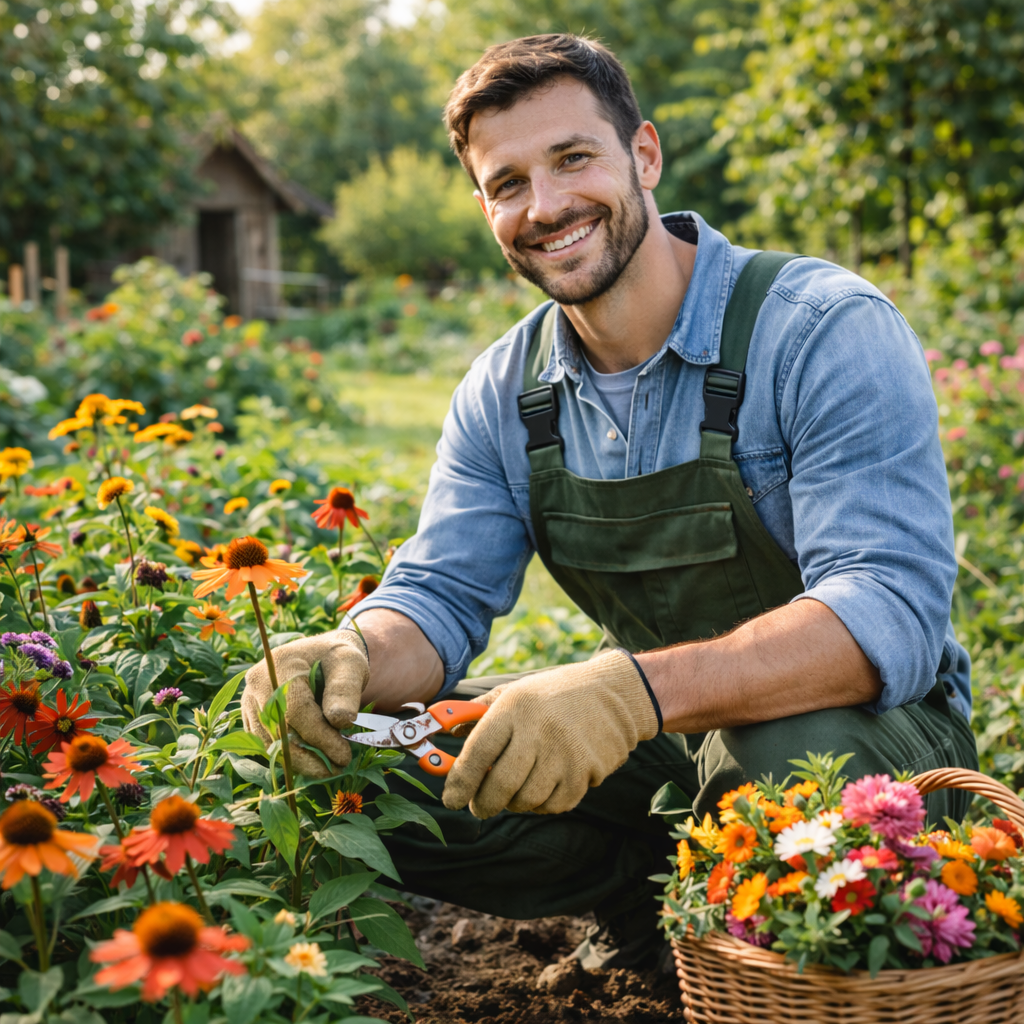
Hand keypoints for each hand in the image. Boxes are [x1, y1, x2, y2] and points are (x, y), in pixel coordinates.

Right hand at [241, 630, 368, 777]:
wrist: (322, 656)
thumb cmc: (337, 659)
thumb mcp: (350, 665)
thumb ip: (345, 689)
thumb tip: (341, 721)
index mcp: (278, 665)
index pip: (296, 711)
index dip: (320, 737)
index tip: (344, 755)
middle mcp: (256, 685)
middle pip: (278, 731)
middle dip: (310, 757)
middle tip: (338, 769)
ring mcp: (250, 703)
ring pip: (270, 744)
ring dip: (300, 763)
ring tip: (329, 769)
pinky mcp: (252, 718)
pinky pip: (268, 745)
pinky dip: (291, 758)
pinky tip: (314, 763)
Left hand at [441, 650, 659, 818]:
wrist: (612, 694)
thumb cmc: (554, 695)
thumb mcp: (516, 692)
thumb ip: (480, 713)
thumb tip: (450, 734)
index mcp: (515, 708)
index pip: (478, 753)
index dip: (459, 782)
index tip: (451, 799)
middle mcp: (538, 731)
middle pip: (500, 786)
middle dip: (483, 804)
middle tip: (478, 807)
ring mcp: (564, 754)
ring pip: (526, 800)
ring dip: (514, 803)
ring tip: (514, 792)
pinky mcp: (586, 772)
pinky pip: (553, 805)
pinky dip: (542, 804)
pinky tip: (543, 788)